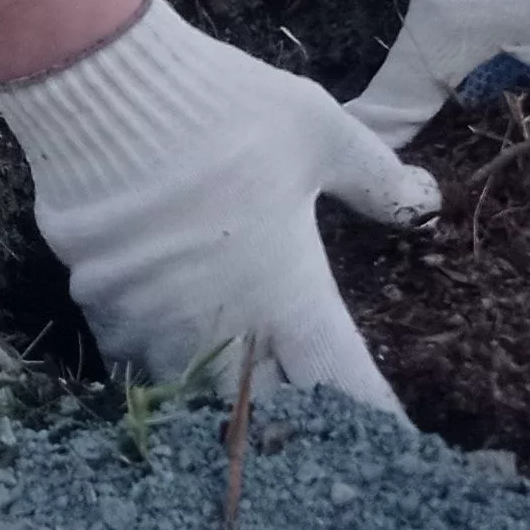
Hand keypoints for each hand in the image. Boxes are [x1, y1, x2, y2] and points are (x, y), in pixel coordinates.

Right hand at [0, 0, 437, 414]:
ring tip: (230, 396)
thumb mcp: (319, 131)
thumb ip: (374, 178)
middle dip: (288, 423)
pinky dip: (155, 361)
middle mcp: (225, 330)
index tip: (390, 435)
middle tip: (304, 418)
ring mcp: (156, 328)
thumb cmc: (225, 111)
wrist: (106, 94)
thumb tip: (427, 202)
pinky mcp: (102, 309)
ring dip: (215, 397)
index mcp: (290, 296)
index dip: (370, 415)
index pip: (343, 385)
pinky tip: (163, 342)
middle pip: (264, 412)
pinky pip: (134, 360)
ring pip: (193, 393)